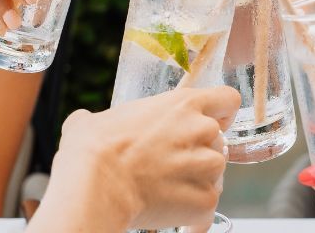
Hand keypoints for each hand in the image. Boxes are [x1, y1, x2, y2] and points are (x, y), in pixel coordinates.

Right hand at [40, 87, 240, 230]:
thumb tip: (87, 123)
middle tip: (171, 164)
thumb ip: (109, 118)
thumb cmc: (95, 150)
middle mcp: (201, 130)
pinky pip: (207, 208)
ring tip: (169, 190)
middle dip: (199, 153)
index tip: (211, 121)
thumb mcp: (95, 119)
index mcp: (182, 104)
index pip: (227, 99)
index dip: (220, 112)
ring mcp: (206, 166)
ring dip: (198, 182)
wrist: (97, 186)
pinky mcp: (205, 200)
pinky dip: (194, 215)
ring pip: (215, 174)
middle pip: (218, 141)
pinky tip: (172, 216)